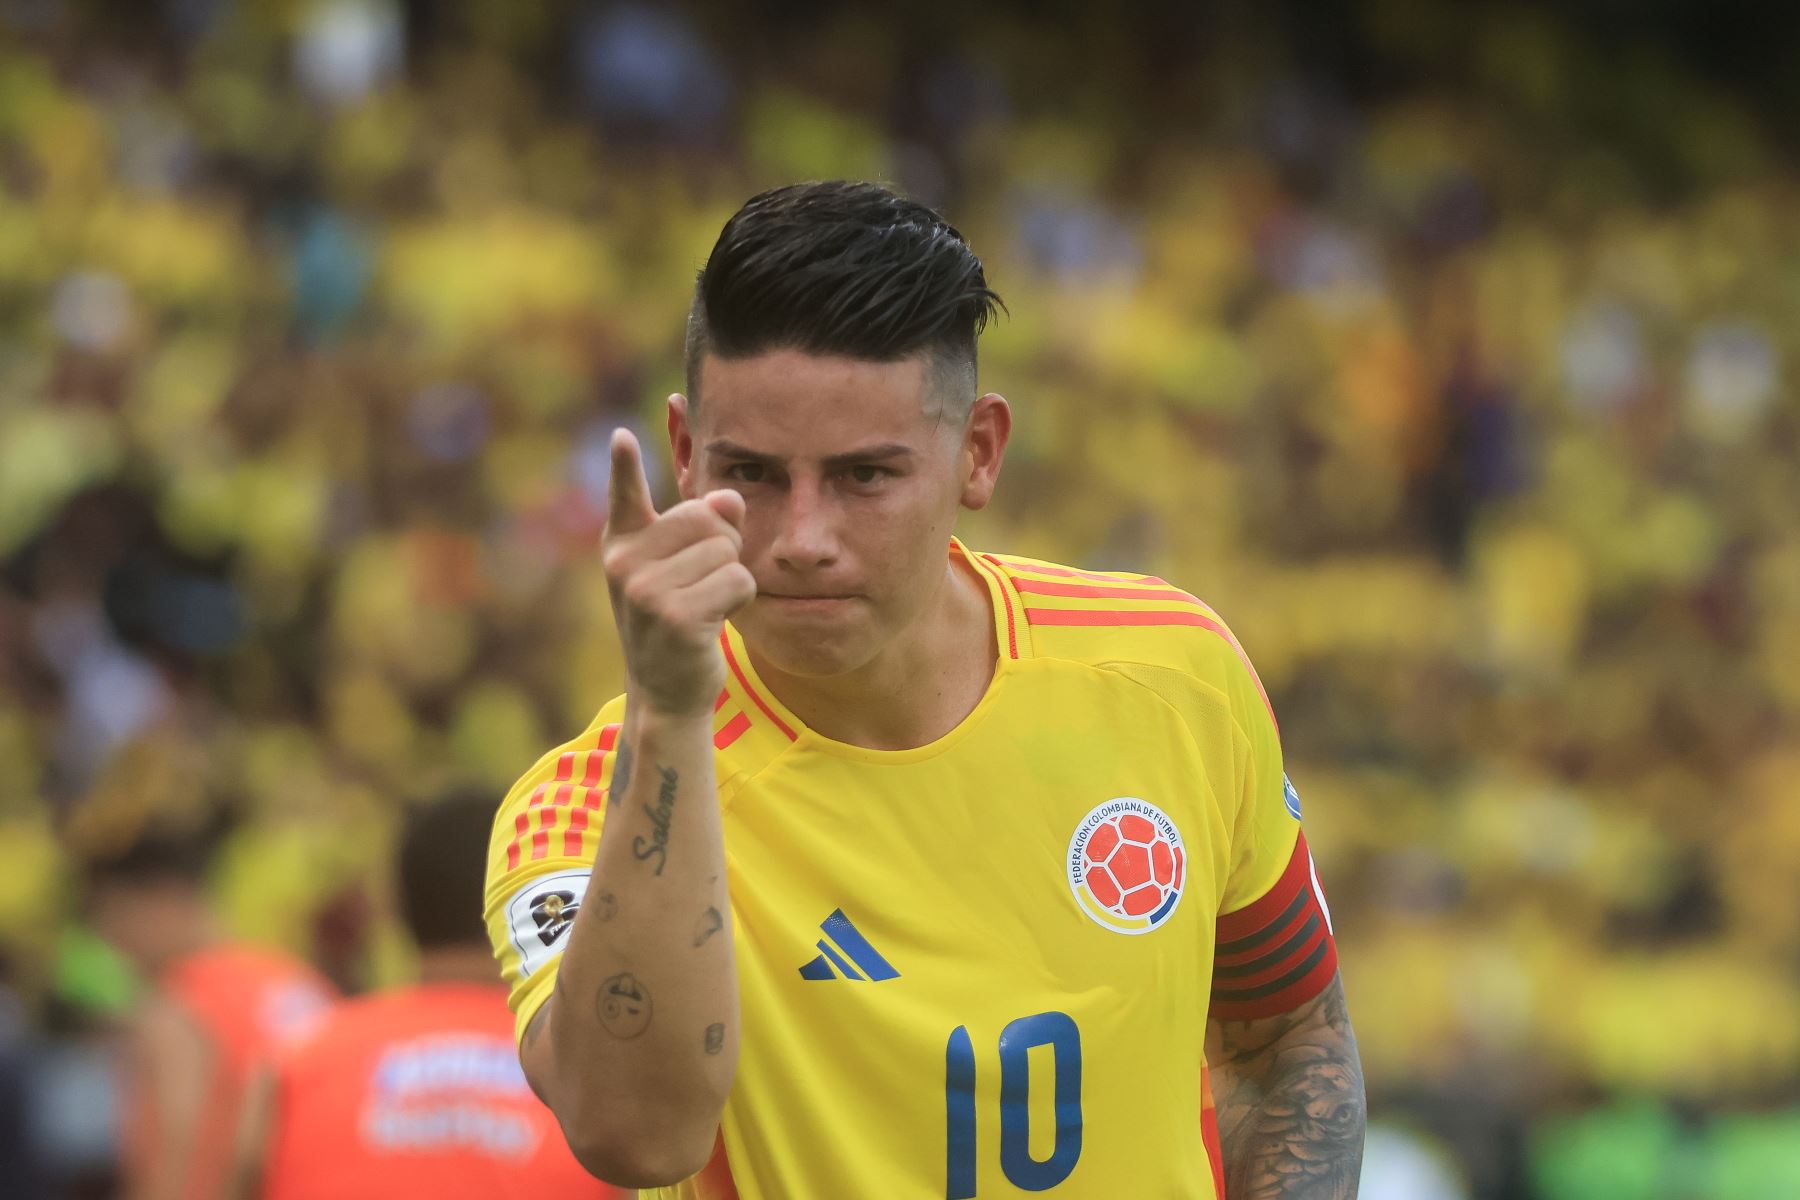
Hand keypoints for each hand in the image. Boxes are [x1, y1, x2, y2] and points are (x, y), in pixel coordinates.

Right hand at [601, 429, 756, 717]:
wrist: (667, 691)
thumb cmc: (679, 620)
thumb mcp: (684, 569)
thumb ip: (706, 526)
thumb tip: (729, 498)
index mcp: (623, 545)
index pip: (624, 496)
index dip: (624, 465)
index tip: (623, 437)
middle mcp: (625, 564)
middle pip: (706, 518)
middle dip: (723, 545)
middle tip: (704, 580)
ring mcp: (646, 591)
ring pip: (726, 551)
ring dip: (732, 577)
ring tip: (706, 604)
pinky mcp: (676, 617)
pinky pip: (738, 580)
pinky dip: (740, 598)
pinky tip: (715, 621)